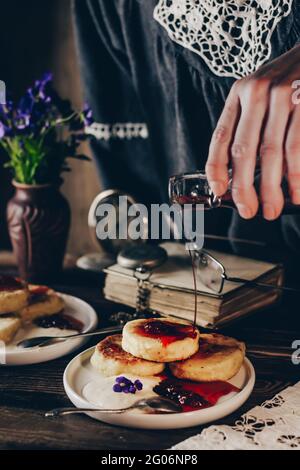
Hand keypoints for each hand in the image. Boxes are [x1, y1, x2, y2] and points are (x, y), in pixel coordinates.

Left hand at [206, 44, 299, 220]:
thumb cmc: (291, 78)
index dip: (216, 168)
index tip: (220, 191)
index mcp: (240, 93)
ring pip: (271, 154)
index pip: (221, 136)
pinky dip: (296, 176)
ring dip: (271, 189)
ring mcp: (284, 95)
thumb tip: (239, 173)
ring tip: (272, 209)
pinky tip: (296, 193)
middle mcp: (258, 92)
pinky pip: (297, 148)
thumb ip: (249, 124)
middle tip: (248, 211)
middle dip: (244, 188)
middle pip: (244, 150)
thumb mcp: (262, 92)